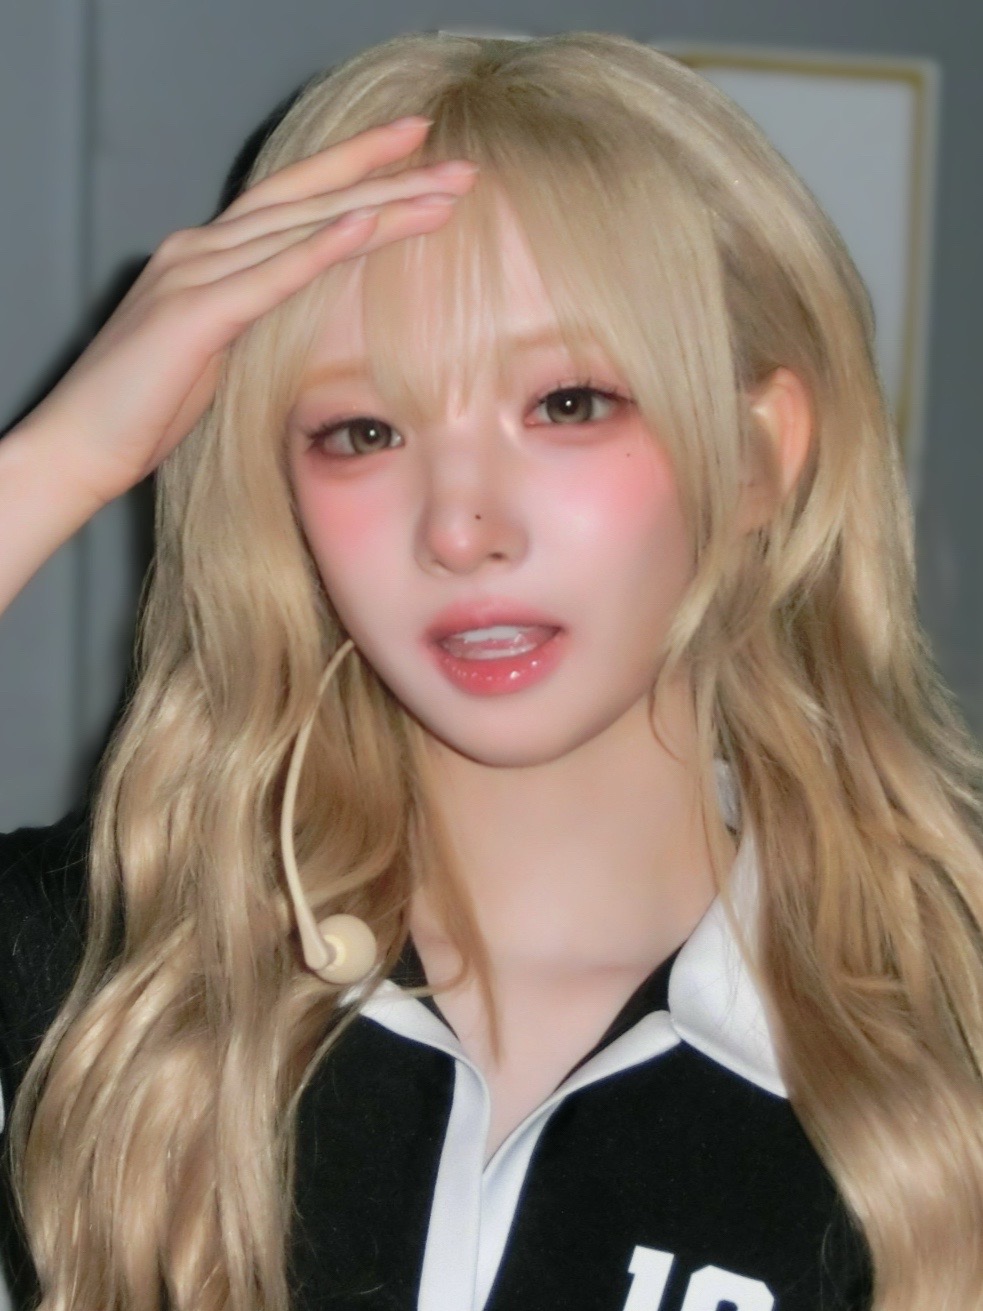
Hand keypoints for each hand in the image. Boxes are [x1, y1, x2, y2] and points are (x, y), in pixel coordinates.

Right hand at [18, 117, 476, 507]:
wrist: (79, 446)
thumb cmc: (145, 408)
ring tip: (441, 192)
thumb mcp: (218, 352)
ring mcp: (192, 274)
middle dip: (383, 172)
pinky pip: (267, 277)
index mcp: (209, 255)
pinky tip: (364, 225)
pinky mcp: (191, 316)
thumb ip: (253, 315)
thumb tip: (298, 310)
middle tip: (456, 162)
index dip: (356, 172)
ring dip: (376, 205)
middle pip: (306, 196)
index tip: (418, 157)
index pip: (295, 201)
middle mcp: (201, 248)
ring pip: (300, 226)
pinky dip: (318, 249)